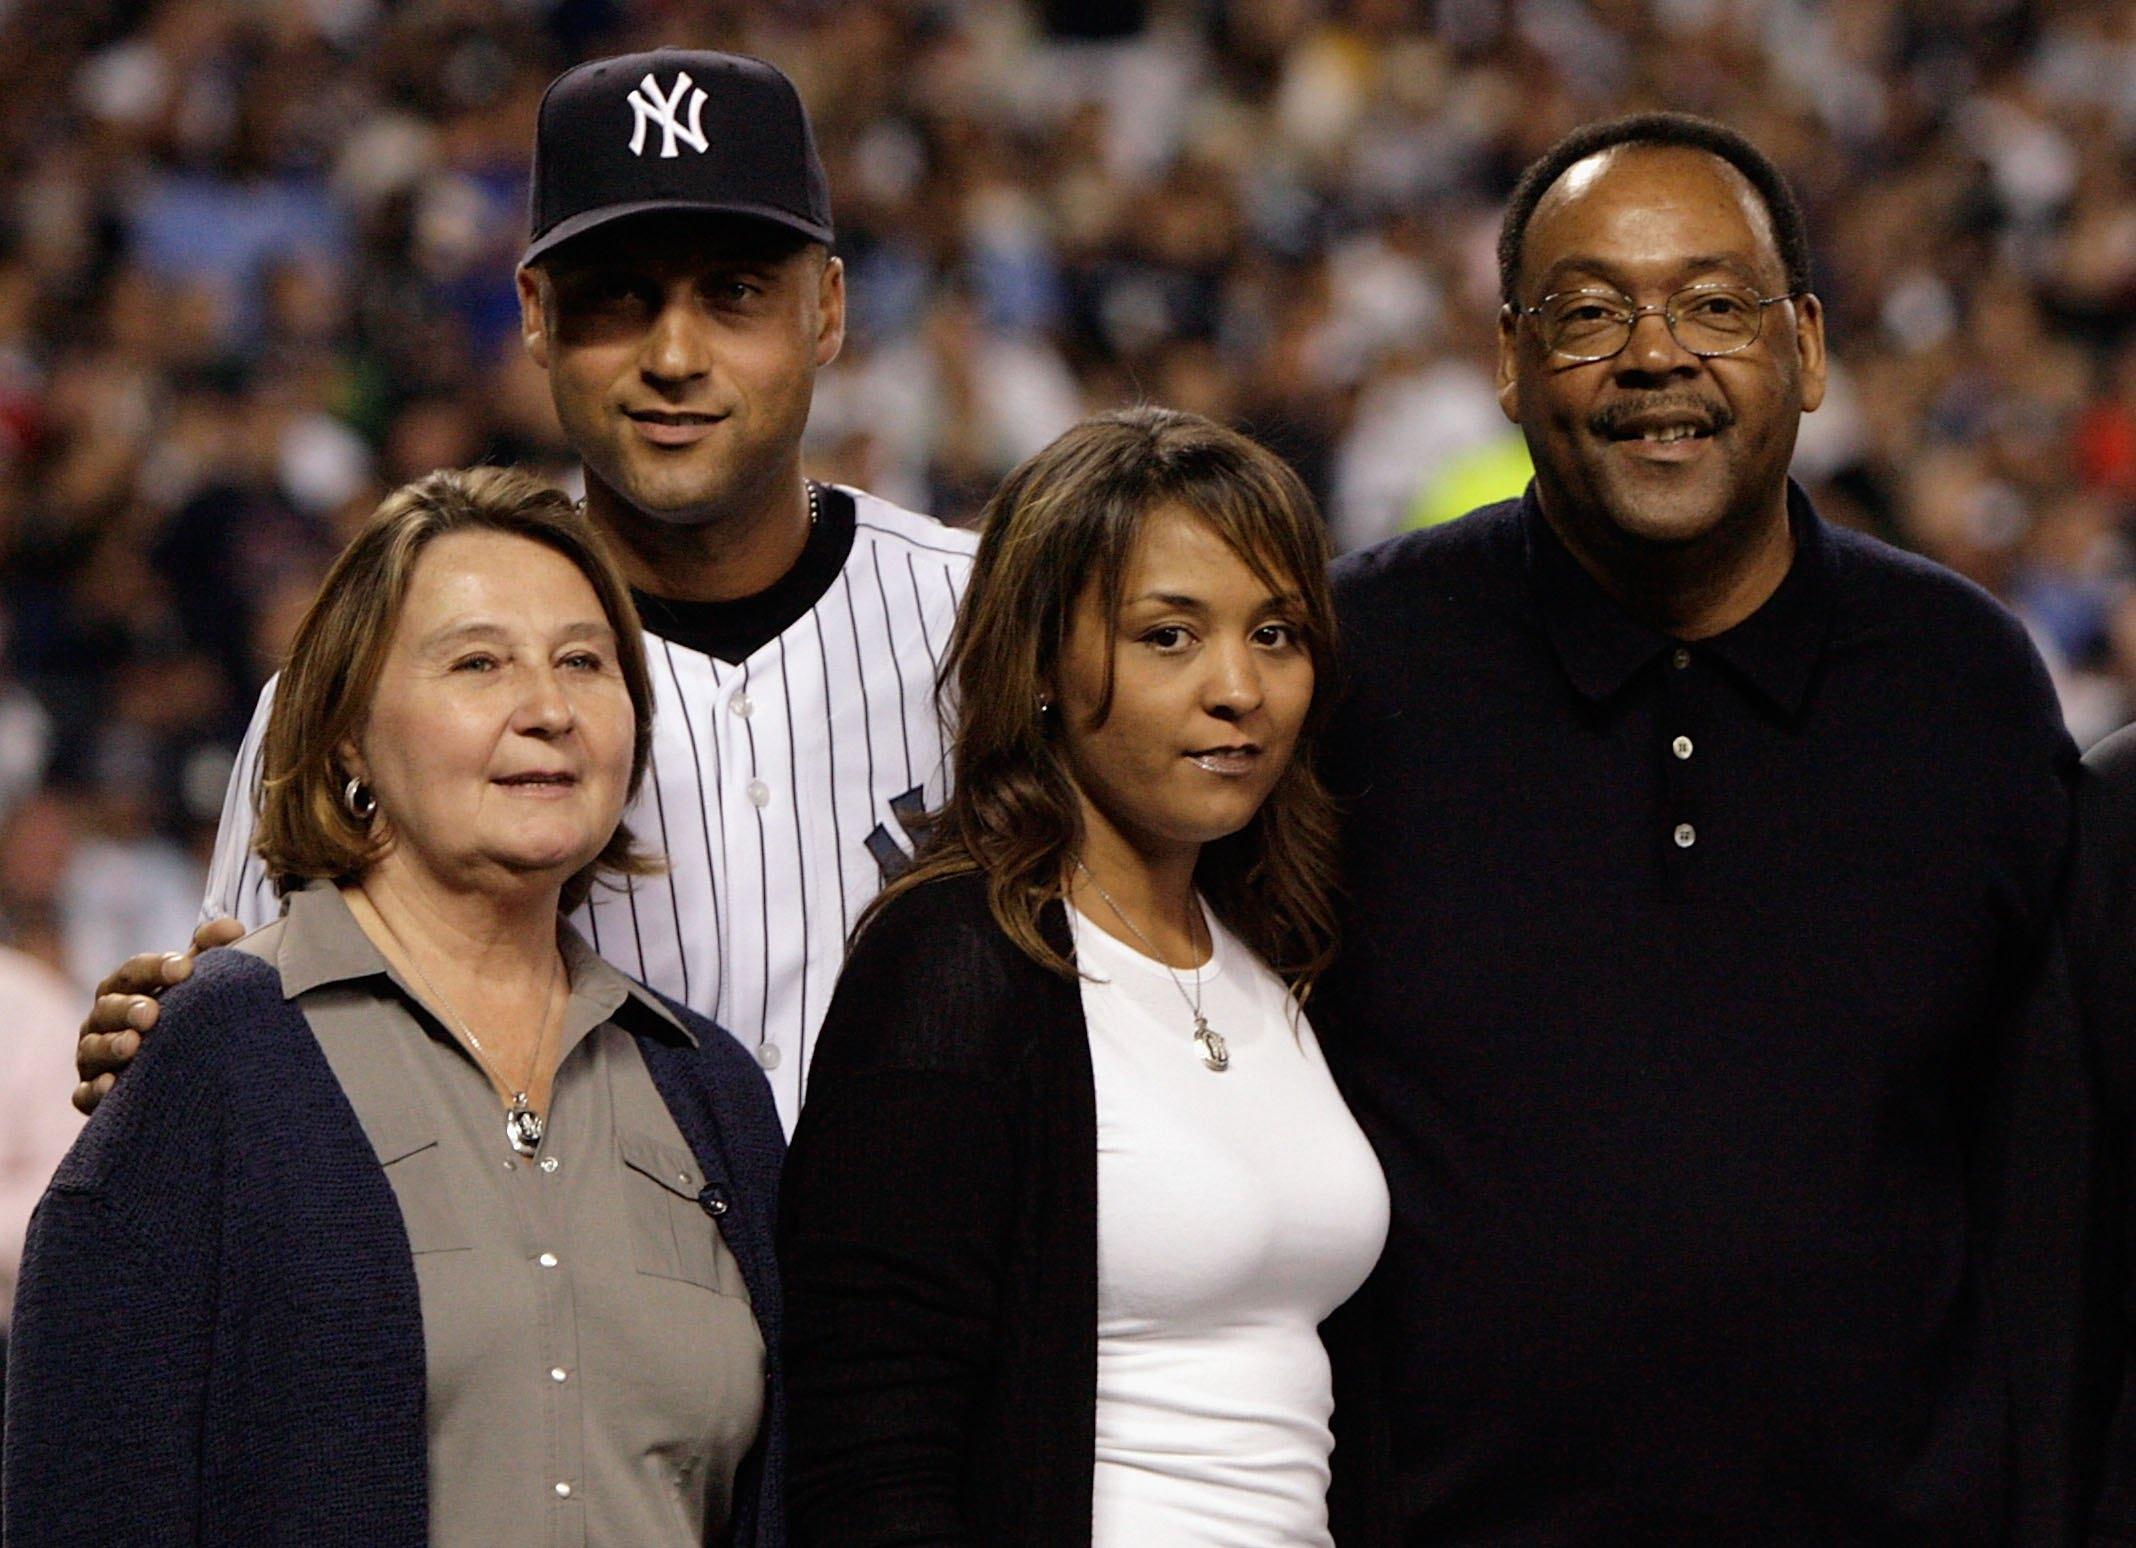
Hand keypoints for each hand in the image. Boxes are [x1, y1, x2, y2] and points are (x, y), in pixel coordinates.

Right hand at [74, 917, 244, 1113]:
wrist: (173, 1066)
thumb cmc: (180, 1013)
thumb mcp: (192, 981)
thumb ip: (208, 951)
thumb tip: (232, 927)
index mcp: (125, 989)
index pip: (134, 971)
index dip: (157, 968)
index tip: (184, 969)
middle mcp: (103, 1020)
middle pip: (108, 1008)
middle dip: (128, 1009)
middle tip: (151, 1013)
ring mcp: (94, 1057)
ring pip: (92, 1049)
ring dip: (110, 1046)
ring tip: (132, 1045)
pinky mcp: (92, 1093)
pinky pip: (85, 1093)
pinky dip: (95, 1090)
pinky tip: (112, 1086)